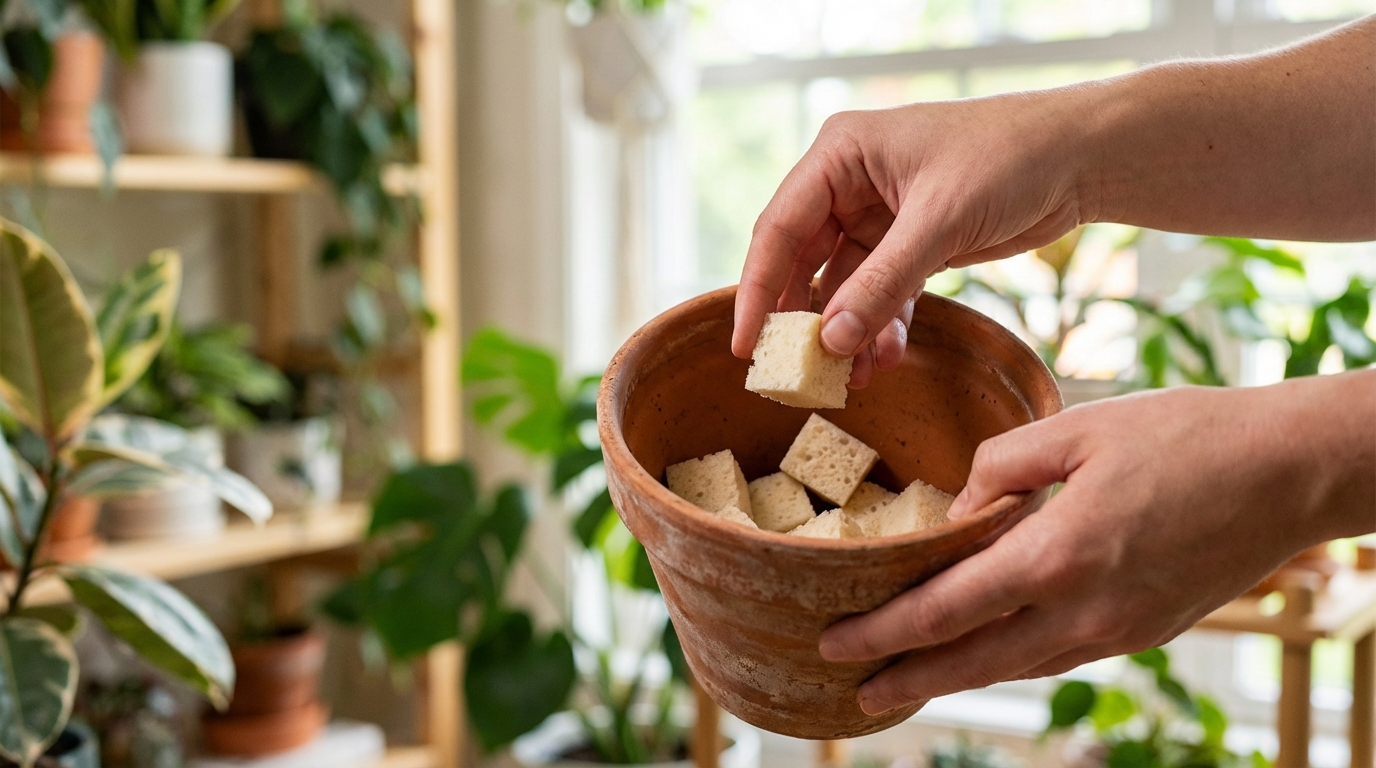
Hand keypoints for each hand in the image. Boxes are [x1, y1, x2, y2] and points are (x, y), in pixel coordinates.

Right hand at [731, 89, 1095, 386]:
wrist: (1083, 157)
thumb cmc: (1010, 156)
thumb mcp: (939, 221)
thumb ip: (881, 283)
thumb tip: (830, 340)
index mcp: (840, 154)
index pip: (779, 228)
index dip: (759, 289)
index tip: (747, 346)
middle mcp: (850, 183)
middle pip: (803, 262)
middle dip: (804, 320)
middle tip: (796, 373)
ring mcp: (879, 215)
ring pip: (843, 287)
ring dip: (847, 333)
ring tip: (851, 377)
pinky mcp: (911, 243)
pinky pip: (880, 294)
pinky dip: (882, 328)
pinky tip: (885, 360)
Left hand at [818, 373, 1374, 714]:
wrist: (1289, 471)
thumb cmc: (1184, 435)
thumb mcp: (1076, 427)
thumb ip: (1002, 467)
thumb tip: (959, 508)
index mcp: (1057, 556)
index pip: (946, 611)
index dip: (883, 633)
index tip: (835, 642)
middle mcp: (1084, 611)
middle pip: (974, 664)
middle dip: (908, 679)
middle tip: (856, 691)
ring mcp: (1119, 630)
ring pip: (1018, 666)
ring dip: (958, 676)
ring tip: (911, 676)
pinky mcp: (1145, 631)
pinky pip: (1060, 654)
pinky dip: (1012, 658)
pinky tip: (990, 646)